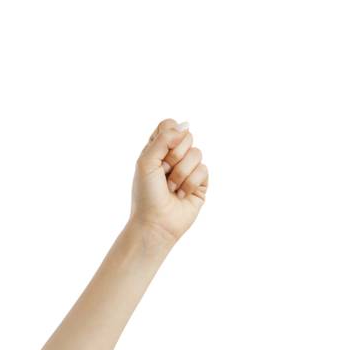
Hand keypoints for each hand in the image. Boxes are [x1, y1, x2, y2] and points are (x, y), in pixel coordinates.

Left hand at [129, 118, 208, 247]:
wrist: (154, 224)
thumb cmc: (146, 195)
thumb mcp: (146, 162)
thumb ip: (163, 138)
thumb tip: (185, 125)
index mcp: (158, 150)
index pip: (170, 125)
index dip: (168, 136)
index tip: (160, 154)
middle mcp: (174, 157)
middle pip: (186, 136)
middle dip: (174, 157)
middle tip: (164, 174)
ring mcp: (188, 169)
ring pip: (197, 153)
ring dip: (181, 174)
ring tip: (171, 189)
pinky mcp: (200, 183)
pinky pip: (203, 169)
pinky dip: (190, 183)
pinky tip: (181, 196)